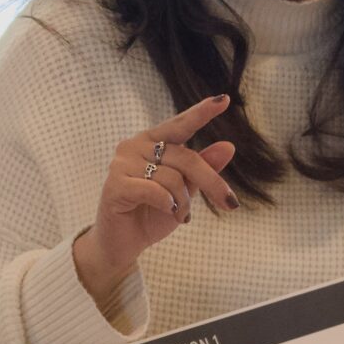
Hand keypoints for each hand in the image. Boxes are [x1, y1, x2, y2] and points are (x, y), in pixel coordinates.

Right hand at [73, 95, 238, 299]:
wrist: (124, 244)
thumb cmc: (154, 214)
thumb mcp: (185, 191)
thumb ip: (203, 168)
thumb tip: (228, 146)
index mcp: (152, 141)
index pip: (180, 124)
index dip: (201, 113)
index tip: (224, 100)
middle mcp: (135, 145)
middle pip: (186, 157)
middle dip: (211, 182)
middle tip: (229, 204)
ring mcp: (121, 163)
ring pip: (172, 178)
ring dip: (184, 202)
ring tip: (180, 214)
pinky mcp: (115, 184)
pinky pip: (154, 191)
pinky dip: (168, 204)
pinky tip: (167, 210)